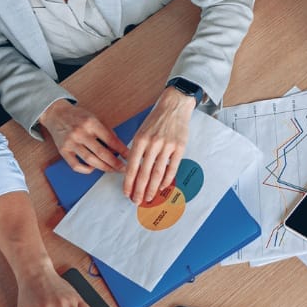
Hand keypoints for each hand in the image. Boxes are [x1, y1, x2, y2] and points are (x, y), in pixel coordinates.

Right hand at [41, 99, 125, 174]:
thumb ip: (107, 131)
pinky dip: (86, 170)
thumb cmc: (78, 116)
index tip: (130, 157)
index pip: (111, 140)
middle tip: (123, 169)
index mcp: (91, 123)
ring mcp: (71, 142)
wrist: (56, 113)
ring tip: (112, 170)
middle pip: (101, 153)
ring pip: (90, 160)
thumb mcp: (94, 118)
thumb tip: (119, 147)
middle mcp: (81, 133)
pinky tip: (93, 168)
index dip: (122, 150)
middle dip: (115, 163)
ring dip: (103, 167)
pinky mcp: (63, 150)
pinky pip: (75, 165)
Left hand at [124, 86, 192, 206]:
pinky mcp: (180, 147)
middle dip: (139, 190)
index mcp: (140, 140)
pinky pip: (172, 168)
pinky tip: (163, 187)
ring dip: (152, 188)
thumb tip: (133, 172)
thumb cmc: (155, 120)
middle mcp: (153, 143)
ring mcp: (167, 146)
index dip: (128, 182)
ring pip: (158, 173)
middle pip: (144, 173)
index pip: (132, 166)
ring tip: (148, 197)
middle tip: (136, 201)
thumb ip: (137, 150)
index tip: (127, 193)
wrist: (174, 106)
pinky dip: (167, 179)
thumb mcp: (141, 132)